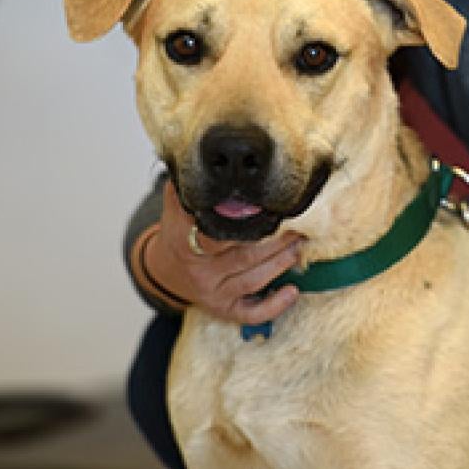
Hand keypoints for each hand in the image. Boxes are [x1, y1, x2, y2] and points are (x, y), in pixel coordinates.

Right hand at [145, 179, 304, 326]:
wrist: (167, 270)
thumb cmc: (180, 232)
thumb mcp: (176, 206)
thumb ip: (188, 186)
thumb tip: (199, 155)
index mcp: (184, 240)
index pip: (215, 234)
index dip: (246, 225)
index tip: (269, 210)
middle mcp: (199, 270)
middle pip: (244, 256)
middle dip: (276, 242)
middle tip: (299, 226)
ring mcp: (212, 292)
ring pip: (253, 279)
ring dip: (281, 263)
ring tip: (300, 245)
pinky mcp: (223, 309)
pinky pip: (250, 313)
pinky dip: (274, 305)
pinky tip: (293, 292)